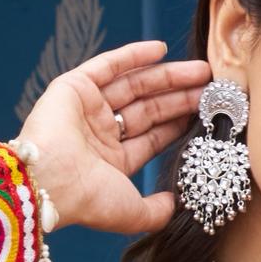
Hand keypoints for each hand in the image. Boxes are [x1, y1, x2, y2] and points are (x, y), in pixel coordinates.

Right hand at [15, 42, 214, 237]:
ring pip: (134, 86)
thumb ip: (155, 212)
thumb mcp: (131, 212)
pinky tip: (161, 49)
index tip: (206, 114)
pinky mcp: (72, 88)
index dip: (178, 124)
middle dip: (180, 97)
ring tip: (201, 70)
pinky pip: (107, 66)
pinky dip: (132, 56)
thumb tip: (176, 204)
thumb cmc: (87, 200)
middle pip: (148, 109)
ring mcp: (85, 110)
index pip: (152, 137)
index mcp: (110, 162)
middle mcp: (98, 134)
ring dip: (167, 76)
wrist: (48, 182)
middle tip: (211, 88)